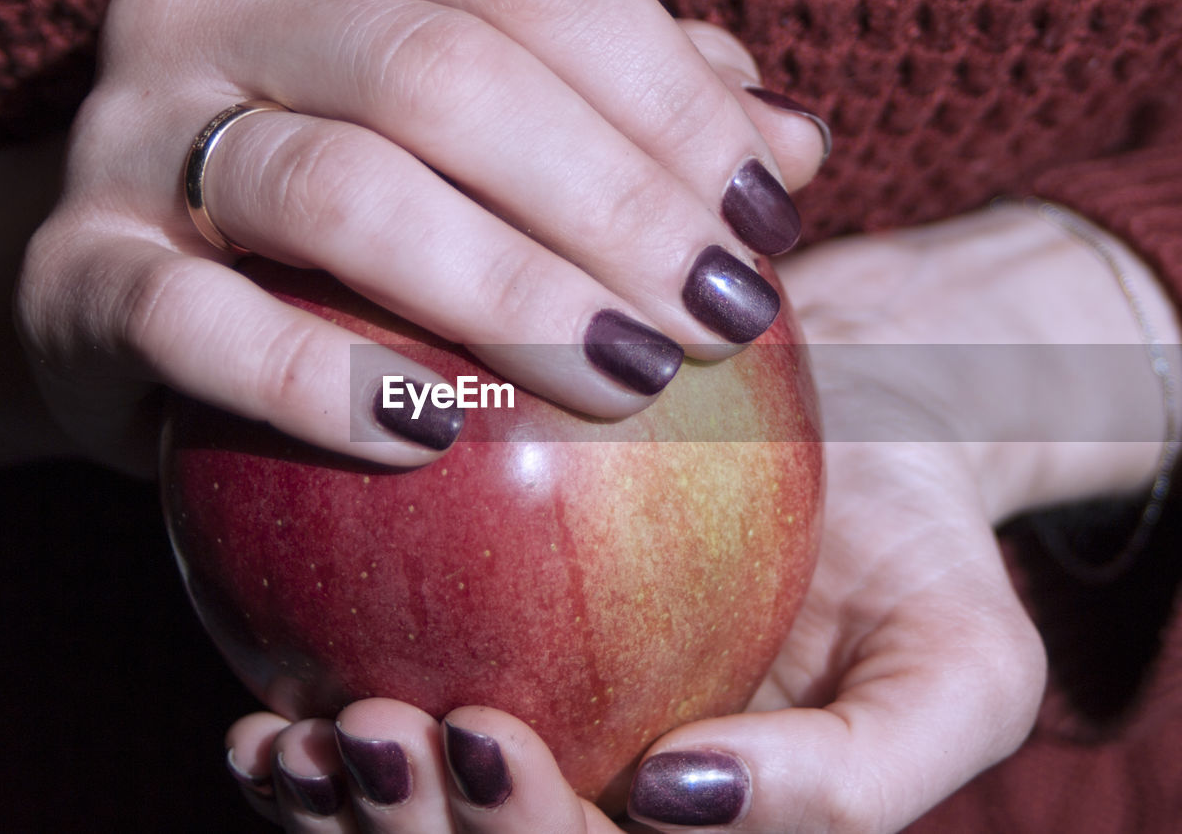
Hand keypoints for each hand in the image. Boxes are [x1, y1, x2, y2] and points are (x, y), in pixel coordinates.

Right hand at [14, 0, 826, 474]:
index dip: (667, 95)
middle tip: (723, 316)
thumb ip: (619, 118)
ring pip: (338, 185)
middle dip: (612, 200)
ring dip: (507, 290)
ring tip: (631, 376)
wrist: (128, 284)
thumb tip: (790, 144)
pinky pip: (196, 322)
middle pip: (445, 72)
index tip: (768, 220)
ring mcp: (132, 132)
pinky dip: (320, 382)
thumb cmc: (335, 211)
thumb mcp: (479, 136)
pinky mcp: (78, 275)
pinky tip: (432, 437)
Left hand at [223, 205, 1179, 831]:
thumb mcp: (961, 670)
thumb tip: (673, 796)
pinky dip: (317, 743)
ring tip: (293, 744)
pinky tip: (269, 705)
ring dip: (342, 810)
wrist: (876, 436)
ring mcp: (553, 743)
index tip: (475, 731)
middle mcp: (617, 804)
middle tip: (372, 736)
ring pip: (419, 826)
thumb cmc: (922, 554)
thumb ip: (856, 780)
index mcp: (701, 828)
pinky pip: (393, 719)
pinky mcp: (494, 659)